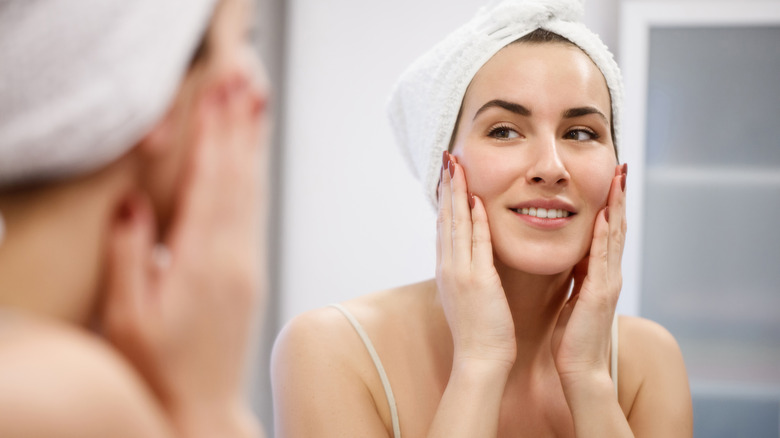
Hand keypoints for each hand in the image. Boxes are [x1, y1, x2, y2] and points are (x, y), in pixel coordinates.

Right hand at [101, 75, 267, 433]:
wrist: (202, 408)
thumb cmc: (160, 368)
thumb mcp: (129, 317)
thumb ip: (130, 256)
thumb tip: (132, 202)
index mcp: (202, 263)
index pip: (210, 184)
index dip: (214, 136)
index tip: (218, 95)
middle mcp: (233, 257)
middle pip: (239, 178)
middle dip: (239, 126)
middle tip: (244, 81)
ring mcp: (246, 264)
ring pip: (252, 191)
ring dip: (252, 145)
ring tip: (255, 105)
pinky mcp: (249, 273)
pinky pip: (255, 212)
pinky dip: (254, 177)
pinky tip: (252, 160)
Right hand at [436, 152, 515, 370]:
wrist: (479, 360)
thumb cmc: (481, 333)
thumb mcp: (469, 298)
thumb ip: (469, 276)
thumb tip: (471, 261)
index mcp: (447, 271)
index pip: (445, 227)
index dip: (446, 200)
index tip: (448, 177)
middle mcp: (448, 267)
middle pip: (445, 219)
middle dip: (447, 187)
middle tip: (447, 159)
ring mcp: (459, 273)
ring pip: (456, 225)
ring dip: (456, 194)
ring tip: (455, 167)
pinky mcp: (476, 280)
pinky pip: (475, 243)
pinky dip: (474, 219)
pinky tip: (475, 199)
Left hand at [552, 164, 627, 383]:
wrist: (580, 369)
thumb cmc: (573, 337)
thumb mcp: (574, 298)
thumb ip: (577, 277)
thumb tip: (573, 257)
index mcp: (599, 274)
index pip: (607, 232)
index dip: (609, 205)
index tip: (609, 179)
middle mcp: (608, 274)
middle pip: (617, 227)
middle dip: (618, 197)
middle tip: (620, 168)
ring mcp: (607, 283)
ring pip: (615, 237)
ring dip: (616, 207)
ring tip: (618, 180)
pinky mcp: (599, 294)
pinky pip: (602, 259)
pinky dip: (604, 236)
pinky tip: (605, 217)